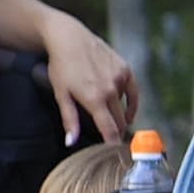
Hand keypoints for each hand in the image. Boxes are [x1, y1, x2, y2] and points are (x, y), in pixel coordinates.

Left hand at [41, 8, 139, 143]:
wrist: (69, 38)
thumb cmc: (61, 66)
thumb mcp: (61, 94)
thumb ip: (69, 120)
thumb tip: (71, 142)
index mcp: (94, 99)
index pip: (110, 130)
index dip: (113, 144)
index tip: (115, 155)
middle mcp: (111, 89)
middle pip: (120, 120)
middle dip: (116, 131)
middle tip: (111, 139)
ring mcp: (120, 78)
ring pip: (126, 107)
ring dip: (121, 116)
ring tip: (113, 121)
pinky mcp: (125, 69)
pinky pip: (132, 92)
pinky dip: (130, 103)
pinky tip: (125, 110)